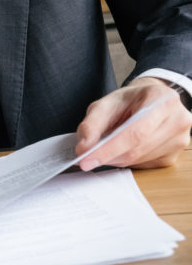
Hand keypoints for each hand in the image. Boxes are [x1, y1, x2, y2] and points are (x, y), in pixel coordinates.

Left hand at [74, 77, 191, 169]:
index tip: (87, 159)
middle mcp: (177, 119)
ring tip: (108, 145)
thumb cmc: (129, 101)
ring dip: (117, 158)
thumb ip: (92, 124)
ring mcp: (180, 139)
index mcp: (161, 99)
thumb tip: (84, 148)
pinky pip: (145, 165)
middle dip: (109, 155)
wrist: (149, 100)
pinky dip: (128, 161)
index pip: (135, 132)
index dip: (109, 148)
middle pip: (138, 148)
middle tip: (88, 156)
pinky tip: (124, 148)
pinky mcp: (175, 154)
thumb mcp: (105, 104)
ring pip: (140, 159)